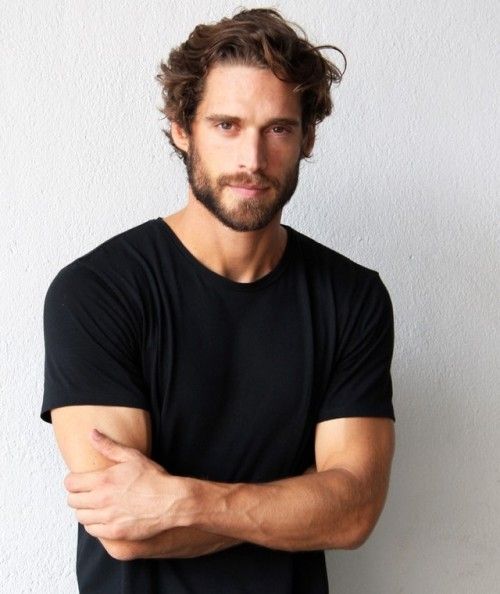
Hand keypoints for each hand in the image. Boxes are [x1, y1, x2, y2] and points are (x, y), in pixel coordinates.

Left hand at [65, 429, 190, 540]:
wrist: (171, 502)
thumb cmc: (153, 479)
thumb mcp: (132, 457)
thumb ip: (109, 446)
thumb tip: (92, 434)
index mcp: (104, 480)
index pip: (70, 483)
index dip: (72, 480)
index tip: (79, 480)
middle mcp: (102, 500)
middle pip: (72, 501)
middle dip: (77, 495)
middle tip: (87, 492)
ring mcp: (107, 518)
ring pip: (80, 517)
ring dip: (85, 510)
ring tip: (95, 505)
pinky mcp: (114, 532)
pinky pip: (92, 530)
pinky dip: (94, 524)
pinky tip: (104, 517)